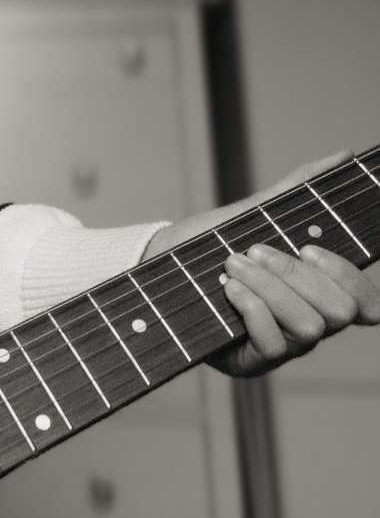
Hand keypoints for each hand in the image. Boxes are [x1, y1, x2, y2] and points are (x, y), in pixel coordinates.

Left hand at [144, 152, 379, 378]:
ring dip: (271, 288)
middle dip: (299, 274)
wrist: (158, 265)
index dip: (350, 277)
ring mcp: (282, 344)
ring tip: (233, 264)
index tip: (310, 248)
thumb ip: (297, 190)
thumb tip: (340, 155)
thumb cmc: (208, 245)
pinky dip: (253, 310)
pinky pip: (274, 346)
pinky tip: (229, 290)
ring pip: (309, 327)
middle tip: (259, 250)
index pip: (364, 299)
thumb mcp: (253, 213)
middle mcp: (307, 321)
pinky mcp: (252, 362)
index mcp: (315, 290)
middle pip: (341, 312)